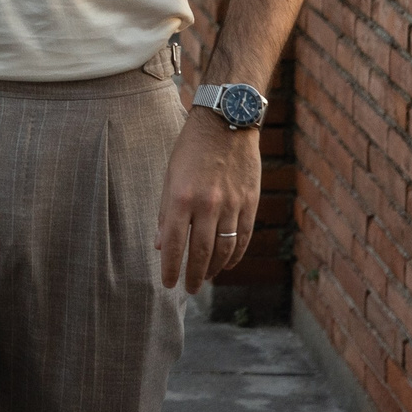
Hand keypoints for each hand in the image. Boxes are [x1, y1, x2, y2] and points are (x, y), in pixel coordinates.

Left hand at [155, 110, 259, 292]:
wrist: (227, 122)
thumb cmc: (192, 148)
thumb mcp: (171, 176)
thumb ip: (167, 212)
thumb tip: (161, 245)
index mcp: (182, 197)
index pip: (174, 244)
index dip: (170, 268)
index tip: (167, 284)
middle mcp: (208, 204)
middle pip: (201, 252)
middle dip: (193, 275)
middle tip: (188, 289)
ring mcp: (232, 204)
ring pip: (224, 249)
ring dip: (214, 269)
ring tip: (204, 278)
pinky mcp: (250, 202)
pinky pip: (244, 237)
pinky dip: (235, 256)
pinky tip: (226, 264)